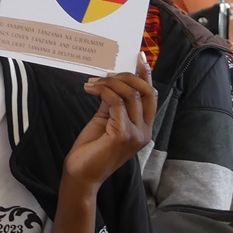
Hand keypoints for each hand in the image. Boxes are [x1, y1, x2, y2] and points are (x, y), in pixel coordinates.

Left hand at [64, 53, 156, 188]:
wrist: (81, 175)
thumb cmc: (91, 150)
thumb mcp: (106, 121)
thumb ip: (113, 104)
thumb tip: (112, 82)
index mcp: (143, 128)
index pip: (151, 95)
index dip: (147, 75)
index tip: (141, 57)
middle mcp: (144, 132)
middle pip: (146, 91)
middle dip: (127, 76)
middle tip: (106, 73)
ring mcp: (135, 134)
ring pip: (130, 94)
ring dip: (109, 82)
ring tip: (92, 82)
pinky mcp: (122, 135)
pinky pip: (116, 102)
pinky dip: (102, 90)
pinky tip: (89, 88)